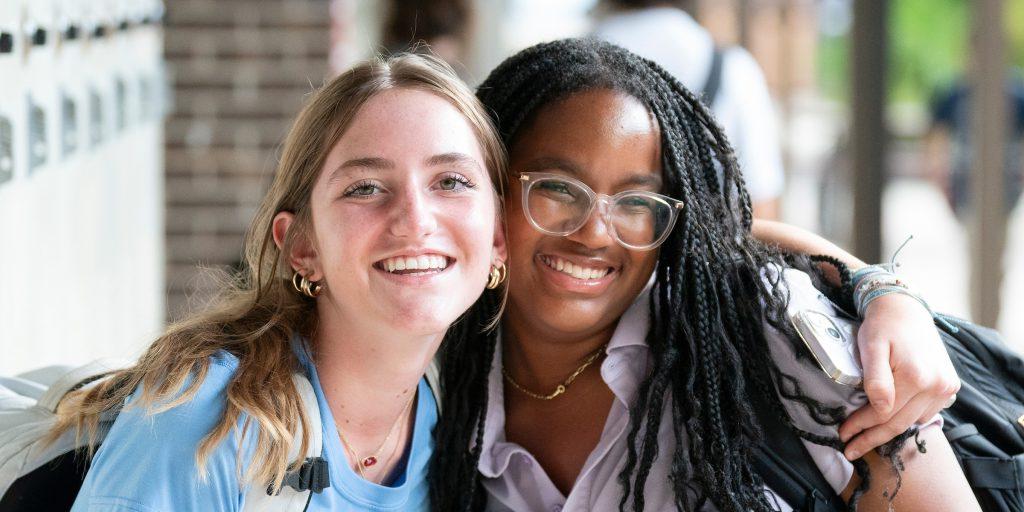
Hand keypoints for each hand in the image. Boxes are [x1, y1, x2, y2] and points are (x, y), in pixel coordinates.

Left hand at [837, 293, 959, 459]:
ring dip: (890, 432)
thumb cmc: (883, 326)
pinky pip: (927, 413)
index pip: (883, 414)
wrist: (906, 308)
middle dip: (872, 438)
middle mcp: (936, 386)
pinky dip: (908, 420)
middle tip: (850, 449)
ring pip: (913, 421)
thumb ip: (876, 379)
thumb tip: (879, 408)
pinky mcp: (949, 386)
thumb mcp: (871, 347)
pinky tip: (891, 422)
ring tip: (866, 439)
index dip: (861, 427)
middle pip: (899, 423)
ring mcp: (946, 388)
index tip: (843, 435)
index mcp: (916, 377)